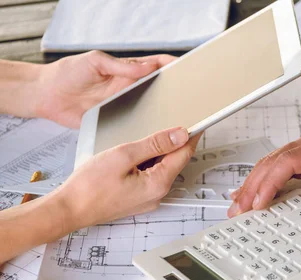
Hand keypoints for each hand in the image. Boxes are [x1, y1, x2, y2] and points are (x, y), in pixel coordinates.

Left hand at [36, 51, 175, 127]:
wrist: (48, 96)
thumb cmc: (67, 74)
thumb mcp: (94, 63)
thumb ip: (120, 66)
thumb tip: (146, 66)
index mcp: (128, 71)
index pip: (157, 66)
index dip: (174, 66)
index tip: (188, 70)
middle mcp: (130, 89)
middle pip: (161, 90)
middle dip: (177, 93)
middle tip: (190, 98)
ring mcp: (125, 106)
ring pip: (152, 110)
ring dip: (164, 114)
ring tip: (179, 118)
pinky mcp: (118, 122)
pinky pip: (137, 127)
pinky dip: (147, 131)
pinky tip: (156, 134)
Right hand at [54, 127, 199, 228]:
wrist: (69, 209)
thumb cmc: (89, 187)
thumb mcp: (123, 155)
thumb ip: (154, 144)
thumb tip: (179, 135)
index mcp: (158, 183)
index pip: (184, 154)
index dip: (191, 136)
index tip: (196, 123)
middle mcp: (158, 194)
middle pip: (174, 162)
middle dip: (172, 143)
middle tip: (165, 125)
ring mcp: (148, 199)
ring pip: (161, 169)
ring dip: (156, 154)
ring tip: (139, 142)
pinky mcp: (139, 199)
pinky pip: (150, 177)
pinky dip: (146, 164)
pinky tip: (132, 157)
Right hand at [228, 100, 300, 231]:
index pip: (291, 160)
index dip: (272, 180)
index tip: (261, 201)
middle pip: (274, 161)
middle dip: (254, 186)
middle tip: (239, 211)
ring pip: (271, 163)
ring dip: (254, 184)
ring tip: (238, 207)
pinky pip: (278, 167)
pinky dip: (263, 181)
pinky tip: (251, 195)